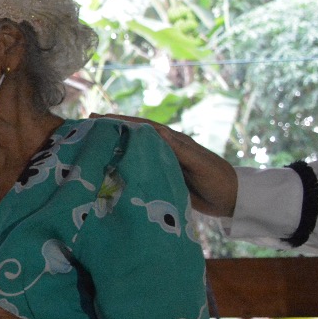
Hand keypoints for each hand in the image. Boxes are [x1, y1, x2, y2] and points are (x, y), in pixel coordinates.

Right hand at [95, 114, 238, 216]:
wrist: (232, 201)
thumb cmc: (219, 180)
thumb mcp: (200, 164)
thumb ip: (180, 149)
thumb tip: (156, 131)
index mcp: (173, 141)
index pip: (141, 127)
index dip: (119, 121)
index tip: (97, 117)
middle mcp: (164, 149)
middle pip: (133, 137)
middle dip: (110, 132)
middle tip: (84, 130)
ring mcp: (162, 164)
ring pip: (134, 153)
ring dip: (114, 149)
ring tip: (90, 149)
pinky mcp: (161, 178)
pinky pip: (139, 170)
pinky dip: (124, 168)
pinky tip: (108, 173)